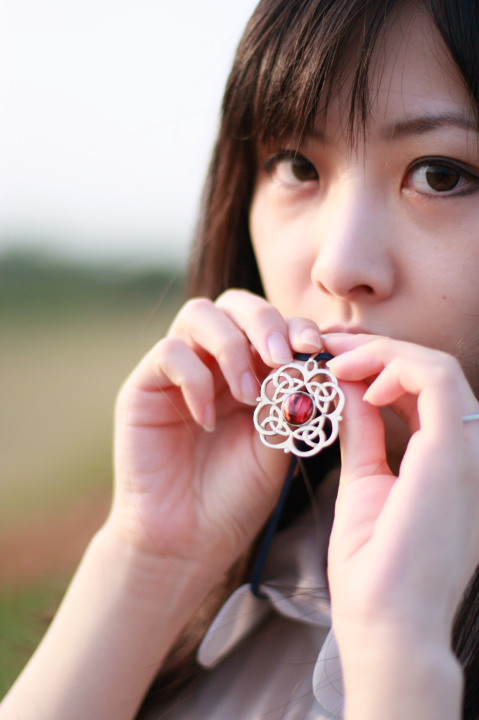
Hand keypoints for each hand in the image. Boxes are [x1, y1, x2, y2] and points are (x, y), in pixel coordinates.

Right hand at [108, 290, 323, 574]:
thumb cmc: (237, 494)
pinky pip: (169, 353)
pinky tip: (207, 420)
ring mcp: (178, 370)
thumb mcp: (279, 443)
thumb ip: (294, 399)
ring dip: (231, 346)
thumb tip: (317, 359)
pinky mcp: (144, 386)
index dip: (296, 327)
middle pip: (235, 304)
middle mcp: (214, 361)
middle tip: (281, 357)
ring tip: (246, 395)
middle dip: (264, 323)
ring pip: (199, 314)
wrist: (188, 539)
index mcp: (251, 370)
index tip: (314, 351)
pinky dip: (194, 379)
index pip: (273, 324)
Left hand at [324, 334, 478, 647]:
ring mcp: (468, 451)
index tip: (334, 362)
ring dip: (382, 354)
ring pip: (437, 367)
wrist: (387, 626)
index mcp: (449, 463)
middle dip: (376, 351)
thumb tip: (348, 390)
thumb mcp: (366, 483)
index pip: (423, 394)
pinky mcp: (454, 452)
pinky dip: (395, 367)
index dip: (380, 367)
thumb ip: (363, 433)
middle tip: (329, 347)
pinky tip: (358, 383)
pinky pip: (436, 379)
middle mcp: (468, 452)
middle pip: (431, 373)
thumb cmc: (375, 570)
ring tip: (336, 364)